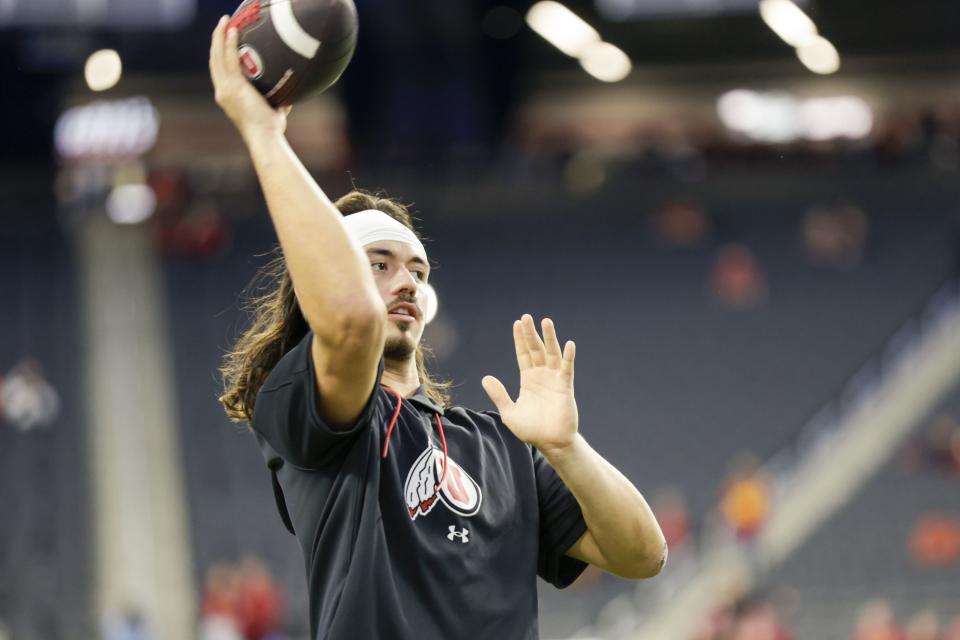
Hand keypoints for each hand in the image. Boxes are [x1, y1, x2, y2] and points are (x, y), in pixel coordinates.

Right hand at [208, 16, 290, 139]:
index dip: (219, 54)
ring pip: (218, 56)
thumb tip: (292, 89)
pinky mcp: (233, 86)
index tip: (224, 41)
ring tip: (225, 21)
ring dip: (220, 36)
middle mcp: (222, 91)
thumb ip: (278, 98)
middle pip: (215, 59)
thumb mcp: (273, 109)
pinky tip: (233, 30)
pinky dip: (229, 43)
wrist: (265, 137)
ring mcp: (226, 88)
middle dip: (216, 40)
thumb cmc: (271, 128)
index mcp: (228, 96)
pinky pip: (229, 59)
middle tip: (222, 25)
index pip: (220, 71)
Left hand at [482, 315, 578, 452]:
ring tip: (546, 321)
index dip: (520, 339)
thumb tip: (485, 378)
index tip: (517, 323)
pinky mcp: (565, 387)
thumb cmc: (531, 430)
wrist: (549, 443)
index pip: (523, 354)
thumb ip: (499, 394)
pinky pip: (567, 369)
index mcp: (528, 379)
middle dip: (531, 333)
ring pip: (552, 354)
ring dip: (550, 338)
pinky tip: (568, 344)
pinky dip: (568, 357)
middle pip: (536, 349)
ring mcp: (554, 380)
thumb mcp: (509, 412)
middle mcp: (541, 376)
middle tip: (527, 316)